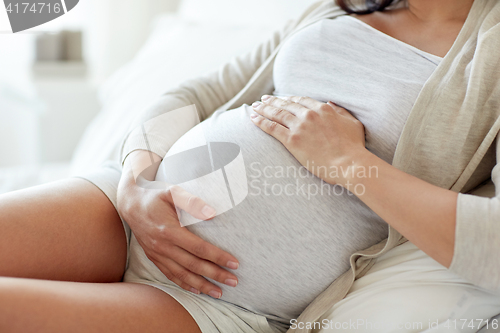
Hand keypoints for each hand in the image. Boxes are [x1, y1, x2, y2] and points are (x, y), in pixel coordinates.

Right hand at [117, 151, 238, 298]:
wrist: (130, 203)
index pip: (199, 248)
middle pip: (193, 265)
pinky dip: (185, 284)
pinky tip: (197, 290)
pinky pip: (170, 275)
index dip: (218, 257)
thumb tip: (212, 214)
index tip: (234, 263)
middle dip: (215, 275)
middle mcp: (162, 246)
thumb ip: (192, 201)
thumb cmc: (154, 195)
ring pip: (182, 274)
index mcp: (169, 230)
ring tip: (219, 293)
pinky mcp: (154, 257)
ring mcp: (157, 254)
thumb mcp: (172, 191)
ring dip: (202, 285)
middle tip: (233, 282)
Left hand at [250, 96, 366, 185]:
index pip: (301, 100)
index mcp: (323, 109)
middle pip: (286, 105)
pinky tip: (253, 118)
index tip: (281, 98)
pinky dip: (261, 122)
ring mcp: (300, 127)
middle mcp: (309, 115)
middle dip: (272, 101)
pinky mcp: (292, 141)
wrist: (349, 163)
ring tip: (254, 107)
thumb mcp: (353, 123)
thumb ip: (341, 111)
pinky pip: (272, 128)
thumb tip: (331, 103)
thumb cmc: (354, 147)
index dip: (289, 99)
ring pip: (276, 114)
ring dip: (263, 109)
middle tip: (263, 100)